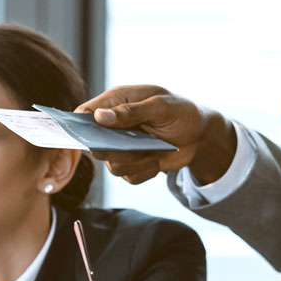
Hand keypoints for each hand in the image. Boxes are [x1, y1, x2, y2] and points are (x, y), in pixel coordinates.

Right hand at [76, 85, 236, 183]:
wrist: (200, 135)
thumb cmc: (181, 112)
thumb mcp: (161, 106)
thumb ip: (131, 111)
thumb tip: (100, 117)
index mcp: (116, 102)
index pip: (84, 114)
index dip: (80, 127)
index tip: (89, 137)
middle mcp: (114, 126)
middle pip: (95, 146)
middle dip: (116, 150)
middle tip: (136, 143)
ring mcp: (122, 147)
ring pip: (113, 166)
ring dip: (137, 161)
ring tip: (155, 149)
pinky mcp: (133, 164)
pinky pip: (130, 177)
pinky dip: (146, 171)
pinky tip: (158, 159)